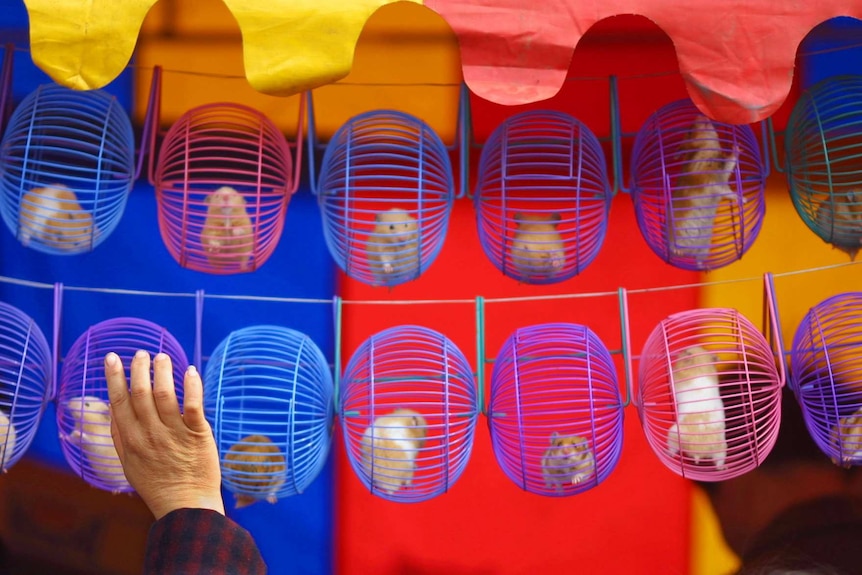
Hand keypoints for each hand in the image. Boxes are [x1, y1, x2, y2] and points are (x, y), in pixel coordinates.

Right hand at [104, 350, 224, 519]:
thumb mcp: (129, 463)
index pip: (118, 402)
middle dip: (138, 369)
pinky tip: (190, 371)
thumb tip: (113, 407)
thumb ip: (120, 436)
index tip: (112, 357)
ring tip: (162, 357)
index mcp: (130, 440)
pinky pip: (193, 405)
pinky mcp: (197, 435)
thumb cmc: (157, 484)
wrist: (185, 506)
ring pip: (164, 395)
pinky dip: (191, 385)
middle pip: (140, 394)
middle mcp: (149, 435)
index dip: (114, 377)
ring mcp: (173, 434)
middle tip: (141, 353)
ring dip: (162, 372)